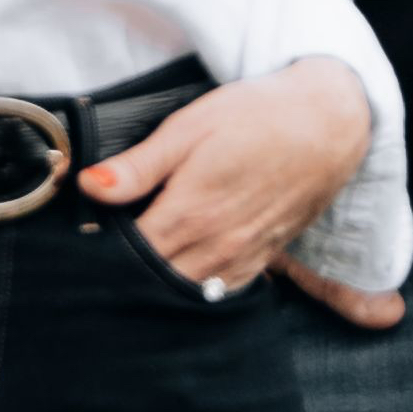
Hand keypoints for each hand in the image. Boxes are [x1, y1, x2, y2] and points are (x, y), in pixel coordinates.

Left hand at [82, 57, 380, 302]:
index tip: (83, 245)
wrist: (328, 124)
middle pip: (154, 282)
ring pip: (187, 294)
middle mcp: (215, 246)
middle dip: (126, 275)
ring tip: (135, 270)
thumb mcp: (191, 126)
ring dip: (159, 288)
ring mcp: (241, 258)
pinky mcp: (261, 259)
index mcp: (190, 213)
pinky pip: (221, 294)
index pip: (129, 257)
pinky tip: (180, 274)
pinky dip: (196, 291)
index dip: (101, 255)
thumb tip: (89, 188)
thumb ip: (140, 165)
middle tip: (102, 260)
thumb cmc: (257, 117)